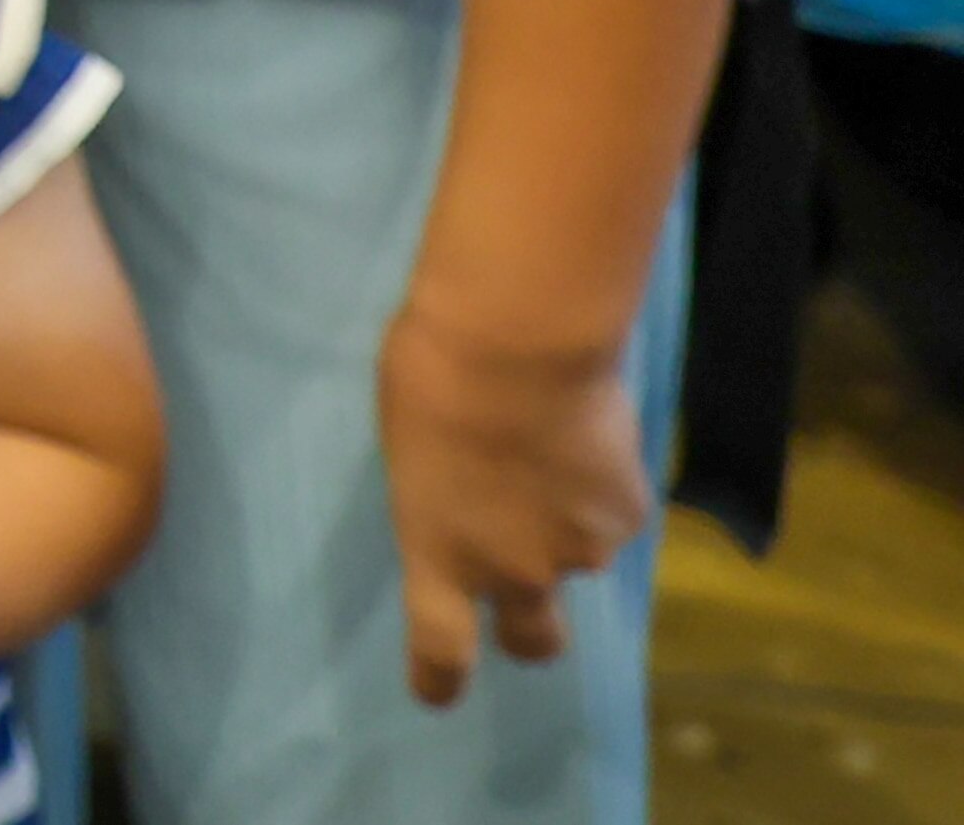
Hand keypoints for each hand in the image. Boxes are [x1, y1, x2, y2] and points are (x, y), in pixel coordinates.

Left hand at [377, 302, 652, 703]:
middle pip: (532, 640)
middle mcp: (512, 573)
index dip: (440, 679)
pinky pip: (611, 508)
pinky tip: (584, 429)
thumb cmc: (432, 375)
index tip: (439, 695)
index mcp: (438, 555)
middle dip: (530, 634)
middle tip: (526, 599)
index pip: (439, 648)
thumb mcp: (408, 446)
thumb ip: (440, 495)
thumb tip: (470, 498)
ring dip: (565, 519)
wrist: (520, 342)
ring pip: (578, 554)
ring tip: (546, 443)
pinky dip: (600, 482)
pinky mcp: (628, 515)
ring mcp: (580, 551)